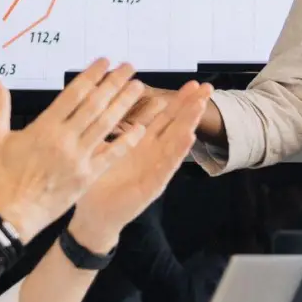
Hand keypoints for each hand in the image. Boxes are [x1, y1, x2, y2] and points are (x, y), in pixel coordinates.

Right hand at [0, 60, 147, 239]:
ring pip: (106, 124)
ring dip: (124, 104)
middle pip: (95, 104)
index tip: (104, 62)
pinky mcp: (87, 176)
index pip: (74, 93)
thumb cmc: (2, 178)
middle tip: (129, 67)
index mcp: (45, 127)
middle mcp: (65, 139)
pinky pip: (111, 155)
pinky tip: (140, 128)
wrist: (11, 214)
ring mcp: (79, 158)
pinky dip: (126, 141)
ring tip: (137, 87)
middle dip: (114, 83)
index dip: (92, 75)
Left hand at [71, 81, 212, 249]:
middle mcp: (153, 155)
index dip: (179, 101)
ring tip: (200, 106)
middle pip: (176, 126)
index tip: (194, 84)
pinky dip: (178, 152)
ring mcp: (155, 171)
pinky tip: (188, 137)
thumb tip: (111, 100)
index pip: (165, 118)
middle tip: (208, 88)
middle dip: (192, 107)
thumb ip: (115, 129)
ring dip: (188, 123)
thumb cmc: (100, 183)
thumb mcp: (107, 150)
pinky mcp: (151, 187)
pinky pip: (167, 166)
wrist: (93, 217)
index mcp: (143, 144)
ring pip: (175, 143)